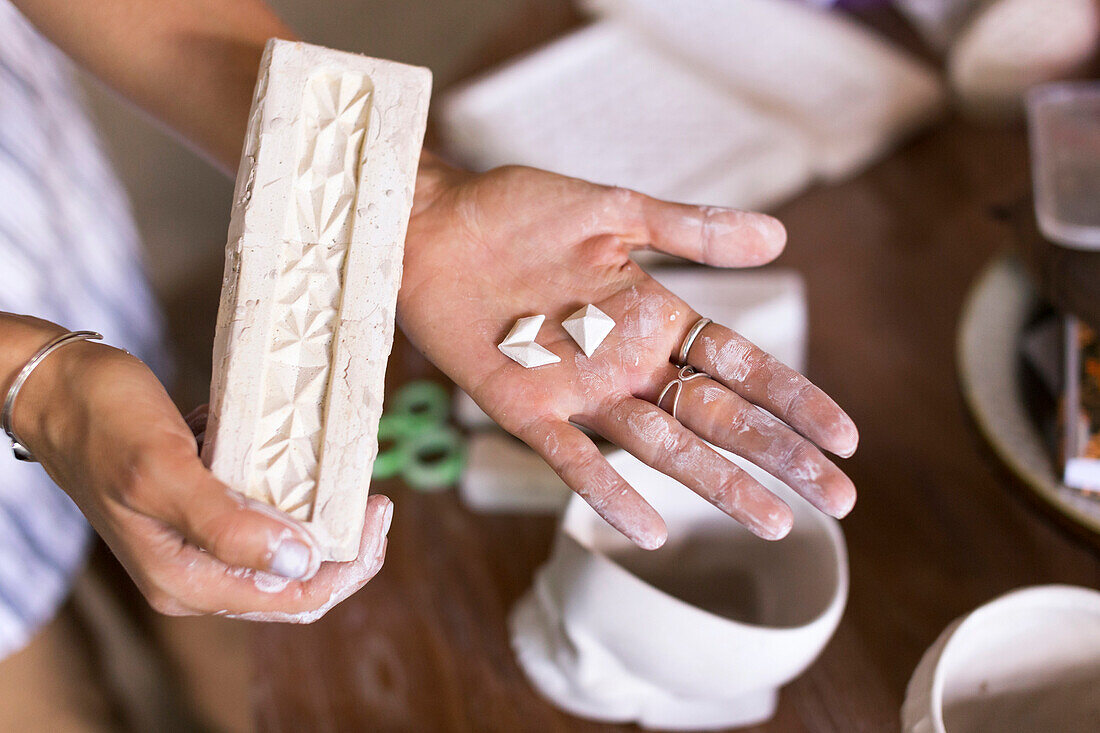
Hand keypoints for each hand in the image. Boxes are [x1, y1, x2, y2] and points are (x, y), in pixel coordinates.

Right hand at [3, 315, 390, 620]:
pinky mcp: (202, 506)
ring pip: (282, 544)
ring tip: (348, 472)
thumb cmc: (103, 422)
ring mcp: (198, 540)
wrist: (58, 386)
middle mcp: (195, 570)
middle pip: (295, 580)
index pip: (293, 599)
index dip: (347, 566)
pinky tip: (298, 455)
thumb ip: (227, 525)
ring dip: (319, 514)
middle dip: (343, 546)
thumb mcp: (165, 472)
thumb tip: (300, 562)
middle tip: (377, 499)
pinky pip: (262, 509)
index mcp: (186, 580)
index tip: (378, 513)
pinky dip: (289, 487)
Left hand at [400, 158, 858, 548]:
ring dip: (717, 483)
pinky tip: (650, 530)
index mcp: (653, 314)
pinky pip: (572, 457)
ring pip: (661, 445)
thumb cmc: (517, 210)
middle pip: (716, 416)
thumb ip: (690, 230)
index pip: (740, 364)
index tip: (846, 435)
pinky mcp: (523, 408)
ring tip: (774, 521)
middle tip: (838, 497)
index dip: (792, 398)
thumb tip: (779, 236)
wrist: (429, 226)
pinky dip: (609, 491)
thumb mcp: (615, 210)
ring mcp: (577, 390)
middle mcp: (625, 361)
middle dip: (778, 454)